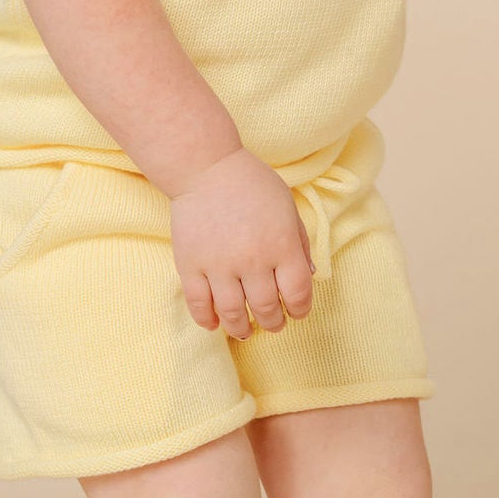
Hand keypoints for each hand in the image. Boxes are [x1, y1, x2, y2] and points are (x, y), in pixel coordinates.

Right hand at [169, 147, 315, 339]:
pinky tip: (214, 323)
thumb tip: (308, 275)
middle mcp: (252, 259)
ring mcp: (218, 264)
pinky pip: (198, 303)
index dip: (300, 309)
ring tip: (244, 330)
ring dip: (241, 328)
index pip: (297, 293)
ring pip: (232, 313)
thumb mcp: (288, 208)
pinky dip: (207, 319)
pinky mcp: (190, 264)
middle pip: (266, 308)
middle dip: (273, 323)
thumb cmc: (252, 184)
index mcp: (281, 245)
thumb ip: (300, 243)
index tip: (296, 312)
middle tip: (272, 324)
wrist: (206, 167)